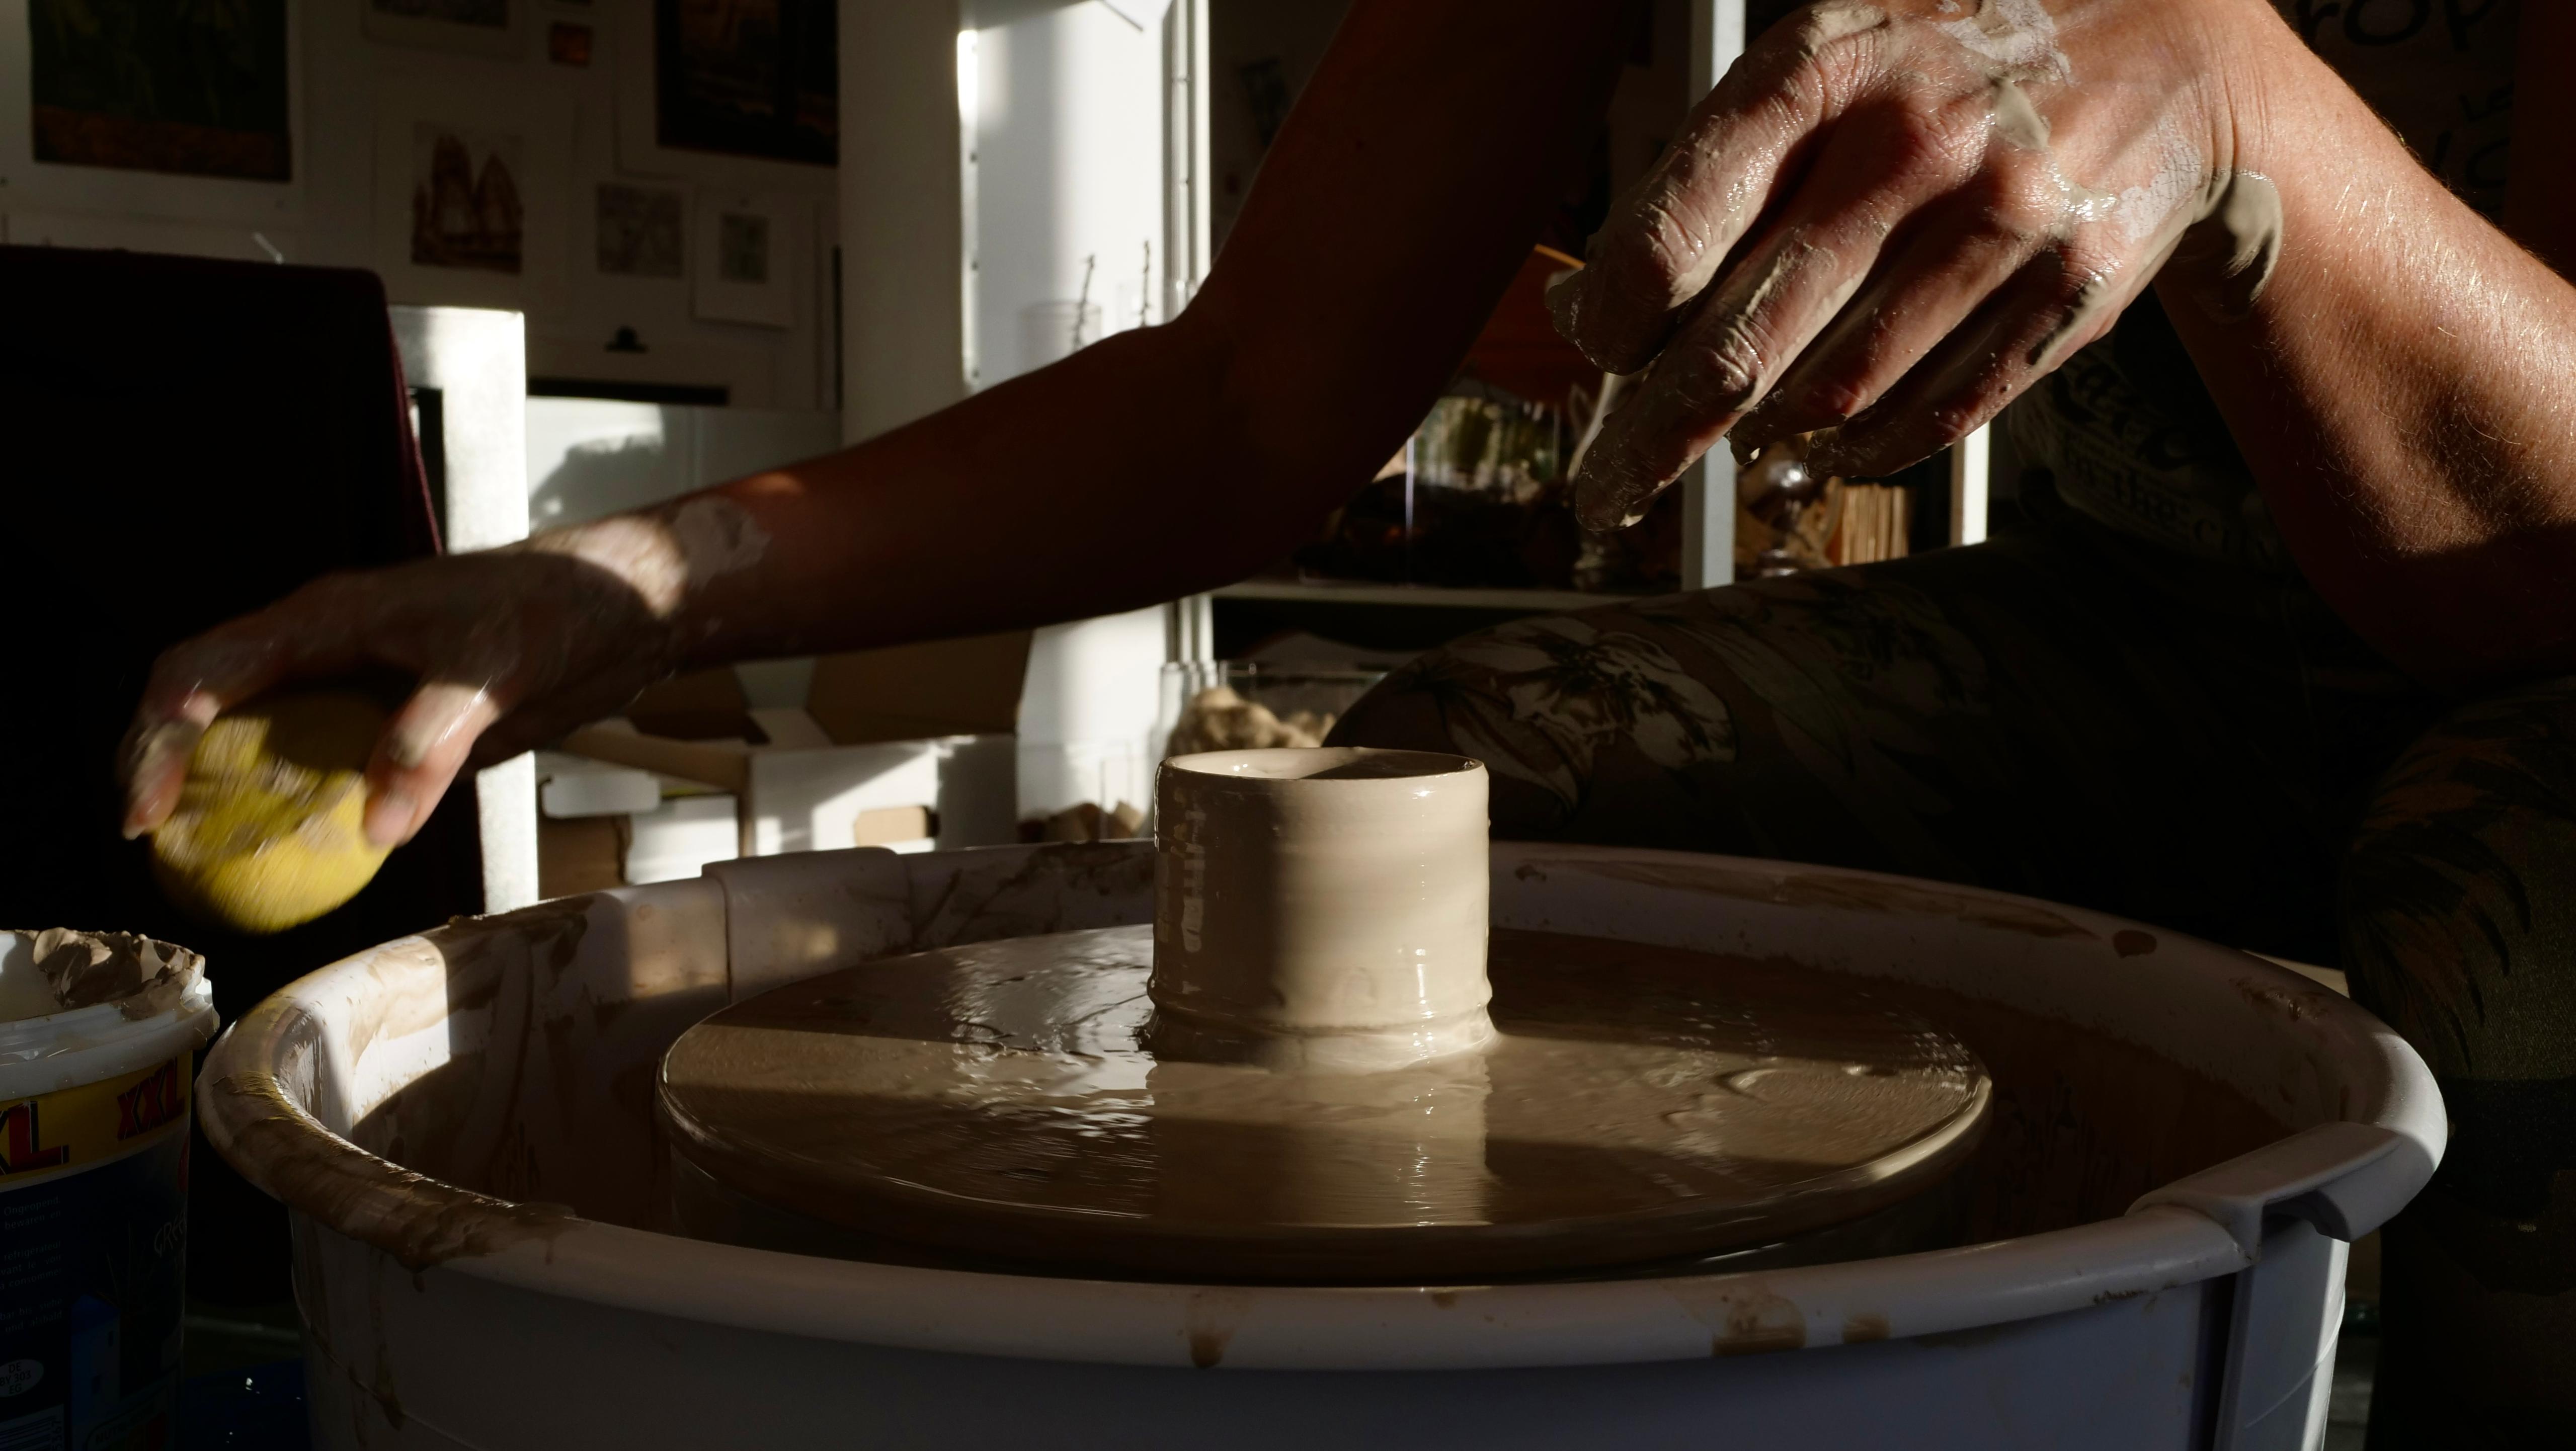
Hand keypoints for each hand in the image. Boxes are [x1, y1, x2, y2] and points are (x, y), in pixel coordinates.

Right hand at [119, 516, 710, 847]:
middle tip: (156, 842)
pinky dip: (297, 802)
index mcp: (326, 620)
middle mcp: (326, 649)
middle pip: (210, 701)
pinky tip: (297, 851)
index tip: (146, 811)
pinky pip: (322, 761)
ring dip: (225, 788)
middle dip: (168, 764)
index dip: (159, 737)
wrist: (619, 605)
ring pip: (261, 734)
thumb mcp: (494, 673)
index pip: (203, 671)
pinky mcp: (393, 717)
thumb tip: (373, 828)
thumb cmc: (555, 611)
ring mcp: (357, 683)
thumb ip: (430, 744)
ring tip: (203, 858)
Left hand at [1551, 0, 2276, 526]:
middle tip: (1607, 490)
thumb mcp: (1826, 57)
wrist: (2169, 40)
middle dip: (1654, 437)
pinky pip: (1932, 416)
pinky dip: (1861, 449)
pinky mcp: (2067, 290)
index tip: (1599, 353)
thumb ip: (1708, 172)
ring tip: (1740, 439)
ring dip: (1766, 438)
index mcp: (1822, 72)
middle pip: (1742, 344)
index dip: (1615, 323)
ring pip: (1831, 395)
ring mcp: (1999, 222)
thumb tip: (1590, 307)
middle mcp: (1910, 146)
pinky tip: (1829, 443)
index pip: (1672, 237)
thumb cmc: (1952, 56)